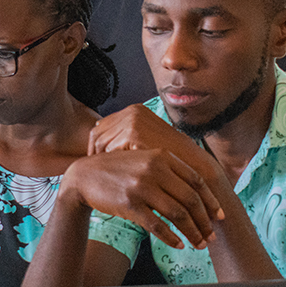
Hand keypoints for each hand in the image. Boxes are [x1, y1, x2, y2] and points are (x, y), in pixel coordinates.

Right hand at [60, 149, 222, 249]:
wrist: (84, 176)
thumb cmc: (117, 170)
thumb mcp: (143, 159)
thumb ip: (167, 168)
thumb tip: (196, 189)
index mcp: (161, 156)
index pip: (196, 180)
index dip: (211, 200)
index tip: (219, 216)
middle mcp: (154, 169)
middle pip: (190, 199)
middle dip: (205, 221)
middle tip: (212, 236)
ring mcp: (141, 186)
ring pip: (177, 214)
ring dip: (193, 232)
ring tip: (200, 244)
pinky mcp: (129, 204)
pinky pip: (157, 225)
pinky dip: (172, 237)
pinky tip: (179, 244)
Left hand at [89, 104, 224, 186]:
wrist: (192, 164)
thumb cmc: (168, 157)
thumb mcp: (146, 141)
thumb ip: (125, 137)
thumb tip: (100, 139)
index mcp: (134, 110)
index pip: (100, 127)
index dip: (95, 146)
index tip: (95, 163)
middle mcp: (132, 111)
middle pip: (97, 134)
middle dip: (94, 153)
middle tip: (94, 171)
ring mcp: (133, 120)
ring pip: (101, 143)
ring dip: (101, 160)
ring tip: (103, 175)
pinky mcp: (134, 133)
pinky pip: (110, 151)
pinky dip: (110, 164)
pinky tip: (113, 176)